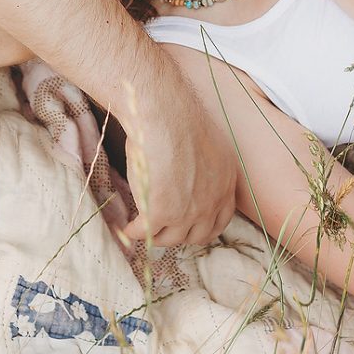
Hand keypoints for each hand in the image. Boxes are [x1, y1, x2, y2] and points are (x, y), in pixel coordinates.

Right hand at [119, 91, 238, 245]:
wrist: (166, 115)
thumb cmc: (181, 119)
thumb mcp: (208, 147)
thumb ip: (204, 168)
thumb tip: (190, 174)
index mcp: (226, 183)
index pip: (222, 219)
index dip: (205, 227)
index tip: (192, 226)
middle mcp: (212, 201)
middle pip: (198, 235)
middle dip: (181, 235)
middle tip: (165, 229)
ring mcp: (188, 211)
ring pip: (170, 238)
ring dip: (156, 235)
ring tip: (144, 229)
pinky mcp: (162, 213)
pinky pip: (145, 232)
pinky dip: (135, 231)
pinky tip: (128, 227)